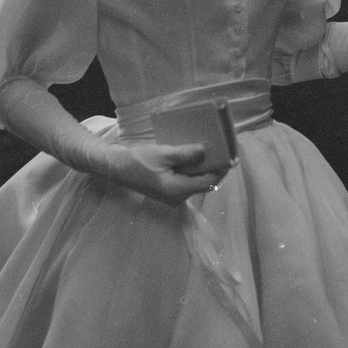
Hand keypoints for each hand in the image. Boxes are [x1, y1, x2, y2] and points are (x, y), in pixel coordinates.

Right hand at [104, 142, 231, 204]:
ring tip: (209, 150)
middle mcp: (177, 197)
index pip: (207, 182)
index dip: (220, 169)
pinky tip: (192, 155)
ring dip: (202, 167)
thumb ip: (186, 154)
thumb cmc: (138, 161)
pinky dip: (191, 169)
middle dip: (212, 167)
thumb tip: (205, 152)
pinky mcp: (167, 190)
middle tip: (221, 150)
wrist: (116, 167)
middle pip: (202, 183)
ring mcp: (172, 195)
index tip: (231, 157)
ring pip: (194, 181)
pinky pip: (185, 180)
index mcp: (177, 190)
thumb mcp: (163, 153)